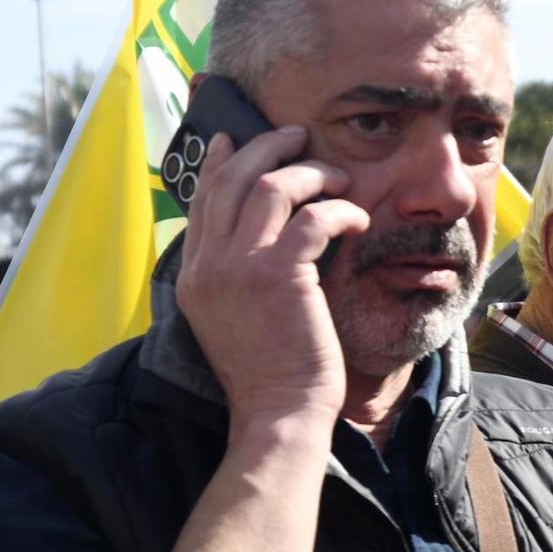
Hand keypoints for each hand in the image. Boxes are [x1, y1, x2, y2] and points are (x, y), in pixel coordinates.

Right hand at [174, 128, 369, 430]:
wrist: (277, 414)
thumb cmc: (270, 375)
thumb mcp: (235, 319)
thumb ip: (237, 276)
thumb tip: (262, 236)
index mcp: (194, 276)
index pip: (203, 200)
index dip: (220, 162)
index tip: (234, 137)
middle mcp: (209, 266)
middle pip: (232, 179)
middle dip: (267, 148)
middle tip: (298, 137)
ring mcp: (239, 269)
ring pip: (271, 187)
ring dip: (311, 173)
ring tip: (340, 178)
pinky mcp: (279, 277)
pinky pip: (312, 219)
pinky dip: (340, 210)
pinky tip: (358, 219)